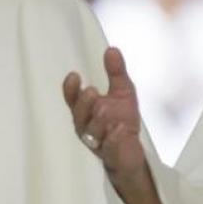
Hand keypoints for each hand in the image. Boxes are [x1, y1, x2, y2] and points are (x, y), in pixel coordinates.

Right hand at [63, 47, 146, 180]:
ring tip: (105, 109)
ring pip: (92, 132)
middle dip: (84, 104)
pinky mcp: (111, 153)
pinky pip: (109, 146)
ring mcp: (98, 141)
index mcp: (86, 110)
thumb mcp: (122, 91)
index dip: (70, 89)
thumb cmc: (121, 120)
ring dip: (98, 120)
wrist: (131, 151)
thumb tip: (112, 49)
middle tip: (91, 91)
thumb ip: (116, 72)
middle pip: (79, 116)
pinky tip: (120, 129)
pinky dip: (113, 138)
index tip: (74, 75)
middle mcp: (86, 125)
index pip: (72, 99)